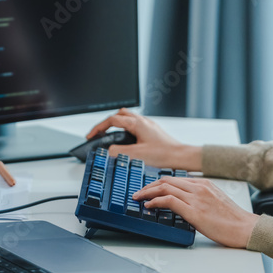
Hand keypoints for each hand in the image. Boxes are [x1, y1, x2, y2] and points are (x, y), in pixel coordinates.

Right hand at [85, 108, 201, 170]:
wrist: (181, 157)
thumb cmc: (164, 155)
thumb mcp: (136, 155)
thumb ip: (119, 152)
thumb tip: (107, 151)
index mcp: (137, 124)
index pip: (112, 120)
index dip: (98, 128)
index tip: (91, 136)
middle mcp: (143, 122)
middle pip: (120, 115)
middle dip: (107, 122)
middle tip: (100, 133)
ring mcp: (149, 126)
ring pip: (129, 119)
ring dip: (117, 125)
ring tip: (111, 137)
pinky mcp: (153, 133)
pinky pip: (136, 126)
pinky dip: (127, 131)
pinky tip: (127, 143)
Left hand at [133, 176, 258, 248]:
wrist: (245, 228)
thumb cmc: (233, 219)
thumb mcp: (216, 200)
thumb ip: (201, 197)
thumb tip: (186, 203)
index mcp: (204, 184)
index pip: (175, 179)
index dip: (158, 183)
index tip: (149, 189)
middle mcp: (198, 187)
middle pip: (166, 180)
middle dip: (149, 186)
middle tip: (138, 193)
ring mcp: (196, 198)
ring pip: (165, 188)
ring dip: (147, 192)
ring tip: (138, 198)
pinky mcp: (194, 211)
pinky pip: (169, 201)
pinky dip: (155, 201)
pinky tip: (149, 206)